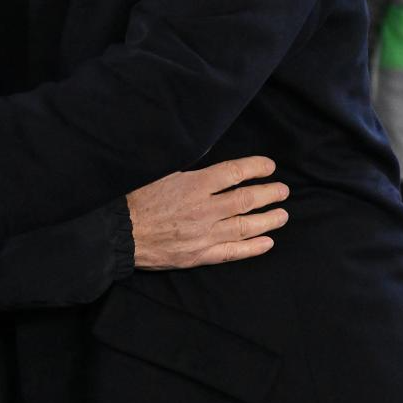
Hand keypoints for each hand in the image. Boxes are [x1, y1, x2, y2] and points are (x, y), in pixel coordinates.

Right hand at [127, 156, 288, 269]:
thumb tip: (206, 147)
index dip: (255, 167)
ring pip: (245, 226)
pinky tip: (267, 242)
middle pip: (246, 199)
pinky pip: (232, 252)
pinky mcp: (200, 255)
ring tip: (282, 215)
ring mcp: (204, 234)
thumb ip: (186, 162)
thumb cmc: (136, 199)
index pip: (234, 172)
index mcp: (194, 185)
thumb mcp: (159, 171)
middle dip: (269, 193)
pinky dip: (252, 247)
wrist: (120, 233)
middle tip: (283, 190)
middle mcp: (204, 209)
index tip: (269, 166)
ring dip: (268, 219)